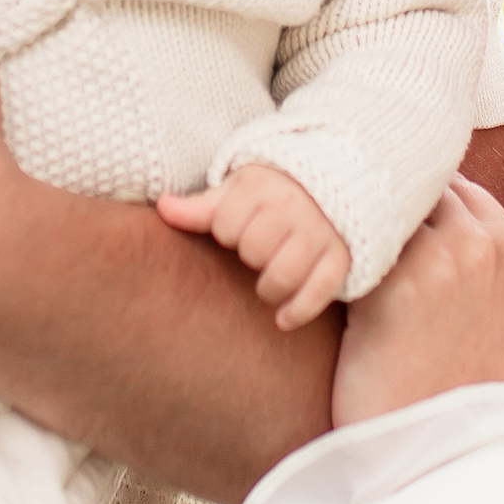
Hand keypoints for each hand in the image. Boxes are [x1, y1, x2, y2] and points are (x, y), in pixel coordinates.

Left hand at [157, 162, 351, 331]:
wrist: (331, 183)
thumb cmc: (272, 193)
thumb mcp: (237, 192)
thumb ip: (200, 207)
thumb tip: (163, 208)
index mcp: (265, 186)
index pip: (225, 224)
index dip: (225, 232)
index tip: (237, 228)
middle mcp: (296, 207)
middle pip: (253, 250)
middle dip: (249, 256)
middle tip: (256, 253)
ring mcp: (321, 233)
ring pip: (283, 275)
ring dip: (268, 289)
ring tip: (266, 285)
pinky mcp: (341, 258)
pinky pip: (320, 291)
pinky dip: (299, 311)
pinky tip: (282, 320)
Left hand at [330, 174, 503, 429]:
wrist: (447, 456)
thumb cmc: (470, 399)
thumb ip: (498, 276)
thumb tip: (475, 246)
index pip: (458, 190)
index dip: (415, 202)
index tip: (384, 217)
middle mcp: (485, 244)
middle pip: (419, 190)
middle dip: (383, 206)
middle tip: (343, 224)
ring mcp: (445, 259)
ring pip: (384, 210)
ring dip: (355, 224)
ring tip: (323, 247)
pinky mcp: (399, 287)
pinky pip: (355, 241)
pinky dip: (332, 252)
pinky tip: (315, 274)